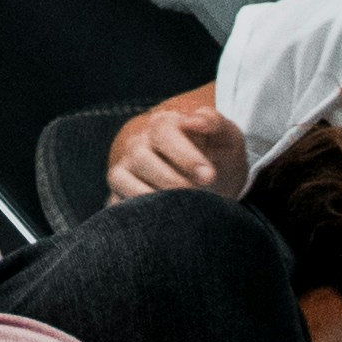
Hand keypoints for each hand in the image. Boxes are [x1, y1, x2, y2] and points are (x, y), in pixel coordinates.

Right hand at [107, 93, 248, 200]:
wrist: (216, 182)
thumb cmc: (219, 155)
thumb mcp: (227, 136)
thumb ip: (214, 122)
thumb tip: (195, 120)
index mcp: (163, 124)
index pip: (161, 130)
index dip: (184, 154)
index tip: (208, 175)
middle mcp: (139, 144)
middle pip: (140, 156)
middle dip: (171, 180)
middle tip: (197, 195)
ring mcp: (126, 169)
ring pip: (121, 178)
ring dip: (152, 197)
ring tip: (180, 210)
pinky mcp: (120, 193)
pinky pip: (114, 202)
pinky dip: (133, 212)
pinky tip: (160, 221)